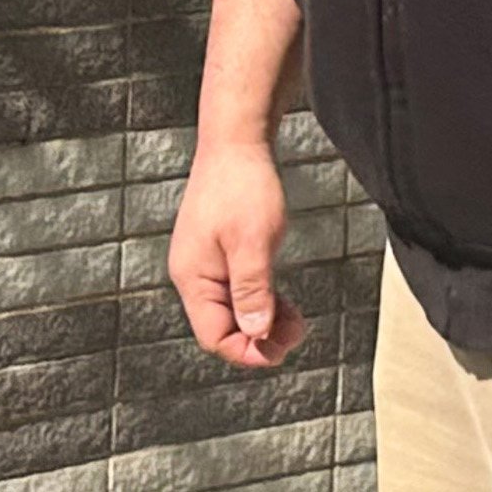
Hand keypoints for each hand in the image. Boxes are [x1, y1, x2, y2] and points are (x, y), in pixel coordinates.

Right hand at [167, 143, 308, 368]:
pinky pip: (237, 291)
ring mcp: (205, 263)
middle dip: (260, 338)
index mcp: (193, 278)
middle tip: (298, 334)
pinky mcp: (219, 252)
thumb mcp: (253, 242)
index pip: (214, 336)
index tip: (281, 350)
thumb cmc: (243, 186)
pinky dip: (261, 301)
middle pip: (222, 327)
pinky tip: (284, 302)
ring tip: (297, 321)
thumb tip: (256, 333)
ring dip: (264, 321)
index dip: (247, 350)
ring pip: (233, 311)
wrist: (237, 142)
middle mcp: (193, 275)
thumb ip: (253, 290)